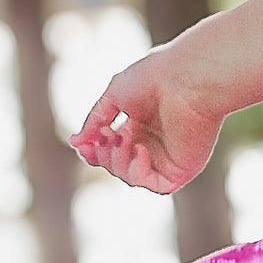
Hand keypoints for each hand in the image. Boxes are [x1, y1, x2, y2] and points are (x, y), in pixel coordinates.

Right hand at [72, 47, 224, 195]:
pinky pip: (154, 185)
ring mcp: (168, 158)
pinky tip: (140, 149)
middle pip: (116, 165)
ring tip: (122, 134)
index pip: (110, 149)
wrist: (186, 78)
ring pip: (130, 176)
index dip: (93, 150)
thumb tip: (76, 143)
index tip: (82, 143)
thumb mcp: (114, 95)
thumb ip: (95, 121)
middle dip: (103, 153)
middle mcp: (154, 143)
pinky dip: (138, 170)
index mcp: (140, 124)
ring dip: (117, 158)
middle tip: (105, 133)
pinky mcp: (182, 170)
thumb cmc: (154, 77)